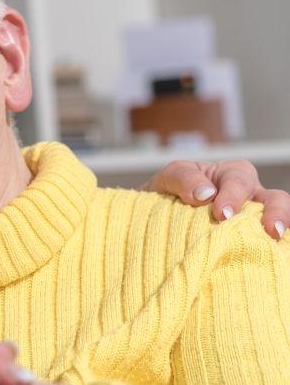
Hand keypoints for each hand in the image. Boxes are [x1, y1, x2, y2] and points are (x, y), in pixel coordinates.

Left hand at [144, 159, 289, 238]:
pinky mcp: (250, 242)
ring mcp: (252, 220)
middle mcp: (249, 196)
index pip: (240, 180)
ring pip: (279, 221)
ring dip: (283, 227)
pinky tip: (270, 258)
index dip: (234, 195)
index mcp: (229, 175)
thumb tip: (206, 194)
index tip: (222, 214)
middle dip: (276, 211)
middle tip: (270, 230)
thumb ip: (184, 178)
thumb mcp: (169, 178)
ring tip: (276, 242)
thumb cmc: (167, 194)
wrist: (155, 220)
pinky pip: (267, 245)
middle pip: (275, 198)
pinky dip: (273, 249)